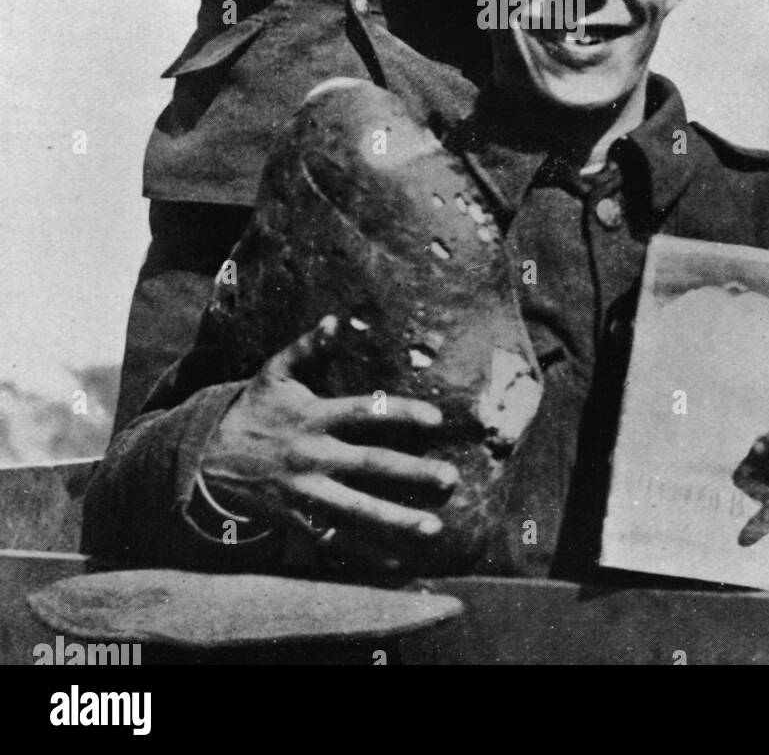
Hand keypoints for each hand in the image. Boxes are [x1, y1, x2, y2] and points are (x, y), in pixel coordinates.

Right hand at [199, 315, 455, 565]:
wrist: (204, 459)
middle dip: (411, 472)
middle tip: (450, 478)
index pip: (365, 411)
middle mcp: (313, 456)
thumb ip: (307, 347)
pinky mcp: (296, 519)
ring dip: (395, 520)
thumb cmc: (252, 410)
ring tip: (433, 528)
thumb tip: (336, 320)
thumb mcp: (274, 372)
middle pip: (368, 465)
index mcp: (313, 416)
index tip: (437, 419)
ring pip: (355, 510)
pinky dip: (364, 553)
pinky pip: (333, 541)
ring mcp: (305, 492)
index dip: (401, 413)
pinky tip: (397, 562)